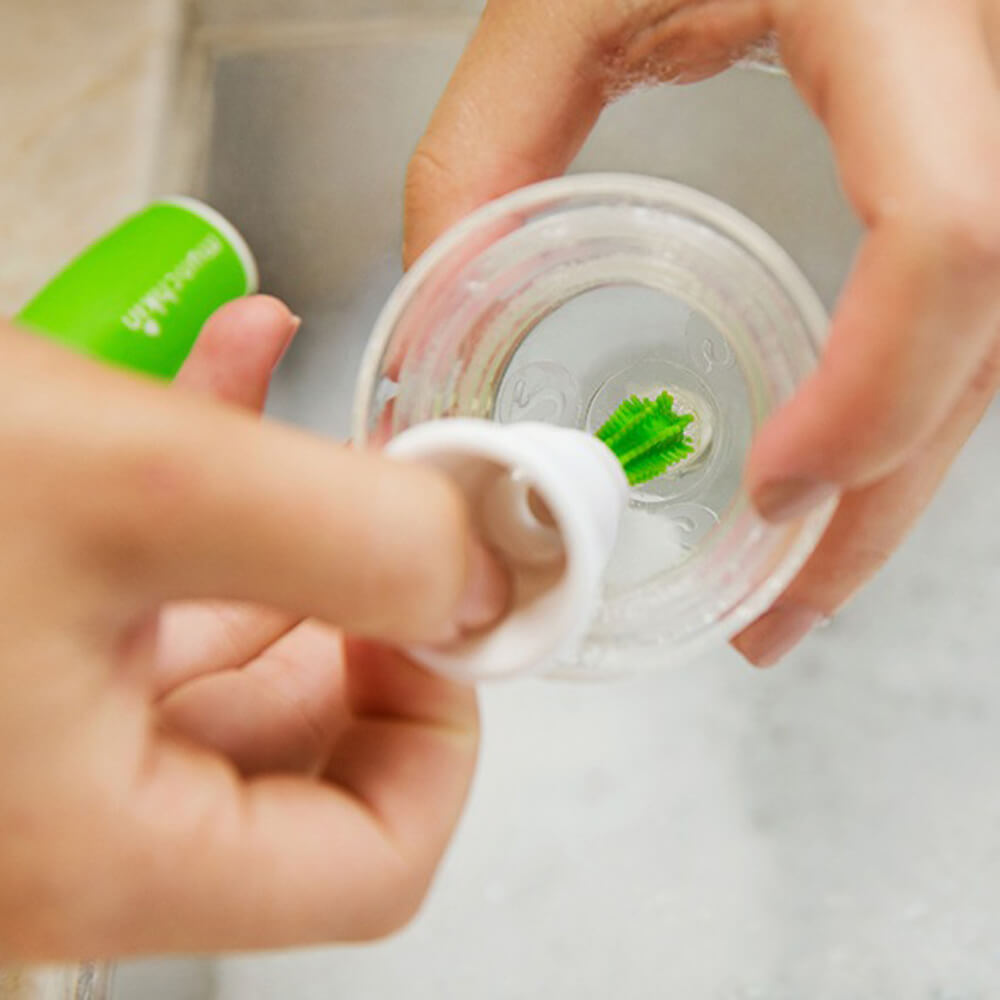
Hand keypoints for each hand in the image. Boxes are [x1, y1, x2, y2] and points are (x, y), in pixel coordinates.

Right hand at [0, 296, 506, 959]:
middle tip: (385, 511)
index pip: (367, 866)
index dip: (436, 732)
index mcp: (87, 853)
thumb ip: (351, 541)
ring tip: (293, 409)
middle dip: (356, 618)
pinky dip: (190, 504)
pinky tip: (218, 374)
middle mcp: (48, 832)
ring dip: (278, 534)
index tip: (439, 607)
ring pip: (214, 666)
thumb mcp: (135, 485)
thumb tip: (479, 578)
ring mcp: (14, 752)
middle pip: (299, 763)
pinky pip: (132, 607)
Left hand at [403, 0, 999, 665]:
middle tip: (780, 612)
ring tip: (799, 579)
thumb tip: (443, 305)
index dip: (877, 388)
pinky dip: (898, 411)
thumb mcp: (563, 2)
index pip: (949, 232)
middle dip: (883, 495)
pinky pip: (965, 317)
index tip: (774, 493)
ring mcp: (992, 122)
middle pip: (983, 333)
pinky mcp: (967, 159)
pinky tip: (835, 473)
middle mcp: (981, 78)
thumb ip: (487, 150)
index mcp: (895, 13)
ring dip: (895, 479)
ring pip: (992, 345)